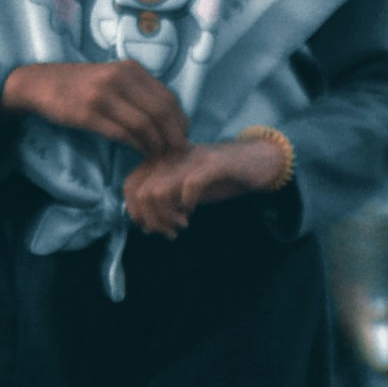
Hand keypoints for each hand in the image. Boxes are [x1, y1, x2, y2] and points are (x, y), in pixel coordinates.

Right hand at [3, 60, 189, 159]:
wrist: (40, 83)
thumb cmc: (82, 84)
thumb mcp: (114, 77)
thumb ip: (139, 91)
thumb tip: (170, 116)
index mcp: (131, 69)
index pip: (168, 97)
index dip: (180, 120)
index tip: (183, 137)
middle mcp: (121, 78)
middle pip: (160, 111)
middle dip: (173, 135)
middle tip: (177, 152)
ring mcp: (104, 94)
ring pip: (143, 124)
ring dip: (156, 144)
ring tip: (160, 155)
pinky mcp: (88, 112)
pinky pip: (121, 133)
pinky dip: (136, 145)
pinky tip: (141, 152)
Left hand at [123, 137, 278, 237]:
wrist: (257, 161)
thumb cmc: (219, 178)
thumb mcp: (185, 190)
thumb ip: (164, 203)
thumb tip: (144, 227)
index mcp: (162, 159)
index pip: (130, 185)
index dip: (135, 211)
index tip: (151, 227)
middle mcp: (172, 154)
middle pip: (141, 193)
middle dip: (153, 220)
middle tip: (171, 232)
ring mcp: (190, 157)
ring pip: (157, 192)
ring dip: (167, 217)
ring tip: (182, 225)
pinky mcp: (212, 163)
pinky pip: (187, 186)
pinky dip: (186, 204)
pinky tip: (193, 211)